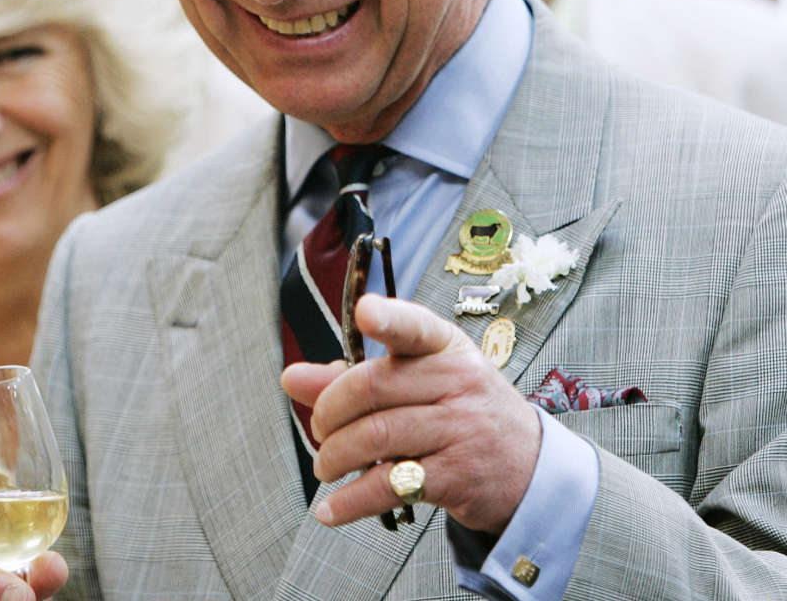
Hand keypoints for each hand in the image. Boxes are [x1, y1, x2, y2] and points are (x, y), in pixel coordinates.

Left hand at [281, 294, 540, 535]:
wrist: (528, 466)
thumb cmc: (458, 409)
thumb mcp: (418, 379)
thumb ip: (350, 376)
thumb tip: (292, 378)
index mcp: (443, 346)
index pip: (413, 327)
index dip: (388, 318)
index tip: (364, 312)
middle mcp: (456, 381)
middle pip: (373, 387)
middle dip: (330, 411)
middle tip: (320, 430)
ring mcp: (460, 428)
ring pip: (376, 436)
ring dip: (335, 456)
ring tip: (326, 465)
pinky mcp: (457, 476)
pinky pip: (390, 485)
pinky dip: (351, 500)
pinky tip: (331, 508)